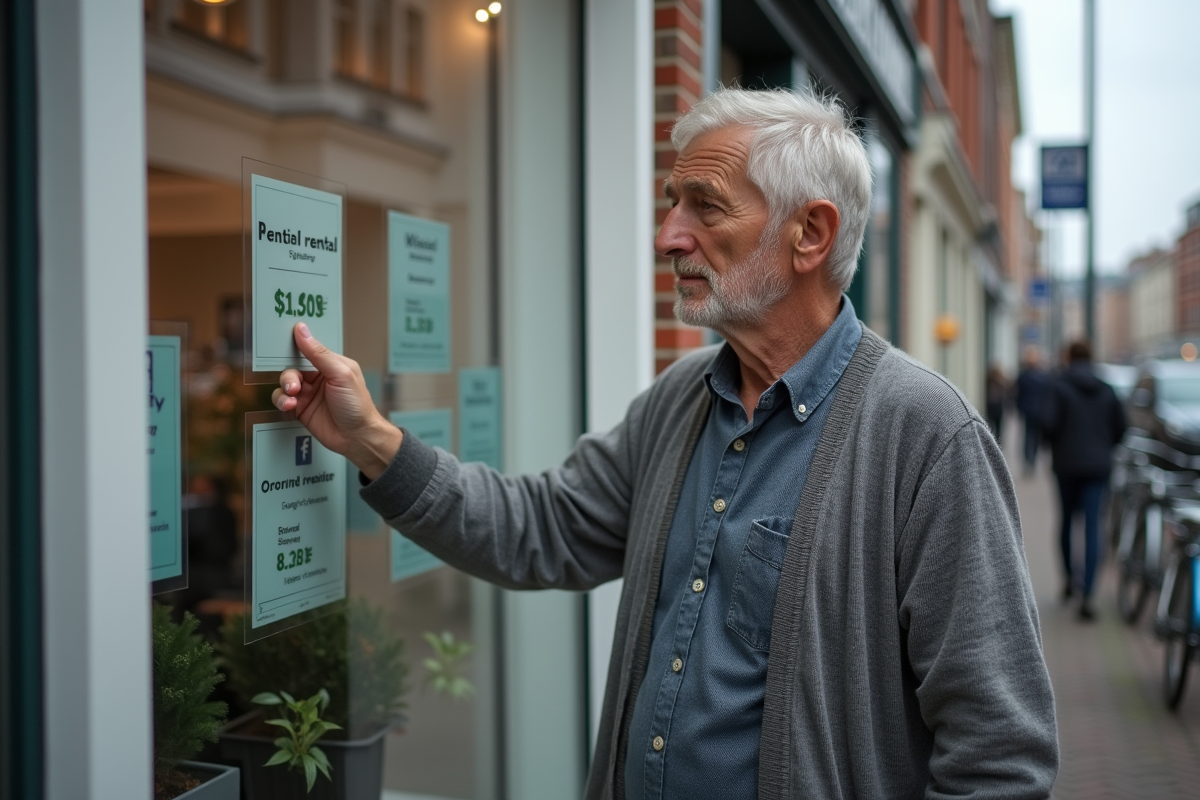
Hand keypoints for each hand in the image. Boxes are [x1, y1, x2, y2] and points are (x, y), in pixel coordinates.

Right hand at [272, 323, 402, 479]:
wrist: (357, 437)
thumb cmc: (357, 405)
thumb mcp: (341, 374)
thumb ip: (319, 353)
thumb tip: (302, 330)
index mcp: (331, 364)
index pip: (309, 348)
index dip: (296, 344)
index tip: (282, 338)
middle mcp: (318, 376)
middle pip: (293, 366)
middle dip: (289, 374)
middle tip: (294, 385)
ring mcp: (308, 393)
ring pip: (285, 382)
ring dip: (285, 387)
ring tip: (293, 396)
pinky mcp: (300, 409)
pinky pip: (282, 399)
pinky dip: (282, 400)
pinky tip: (290, 406)